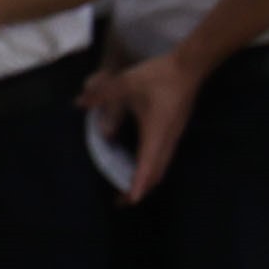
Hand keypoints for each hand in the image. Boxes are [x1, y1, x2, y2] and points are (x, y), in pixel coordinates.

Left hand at [83, 48, 197, 202]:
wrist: (189, 68)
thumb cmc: (159, 77)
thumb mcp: (126, 83)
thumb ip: (102, 93)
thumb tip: (79, 103)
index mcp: (155, 134)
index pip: (147, 167)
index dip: (138, 185)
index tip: (130, 201)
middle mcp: (166, 140)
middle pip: (156, 174)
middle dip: (140, 189)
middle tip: (122, 201)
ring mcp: (173, 137)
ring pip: (161, 167)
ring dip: (147, 179)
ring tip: (129, 187)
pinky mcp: (174, 131)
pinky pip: (163, 157)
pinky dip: (151, 167)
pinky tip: (139, 163)